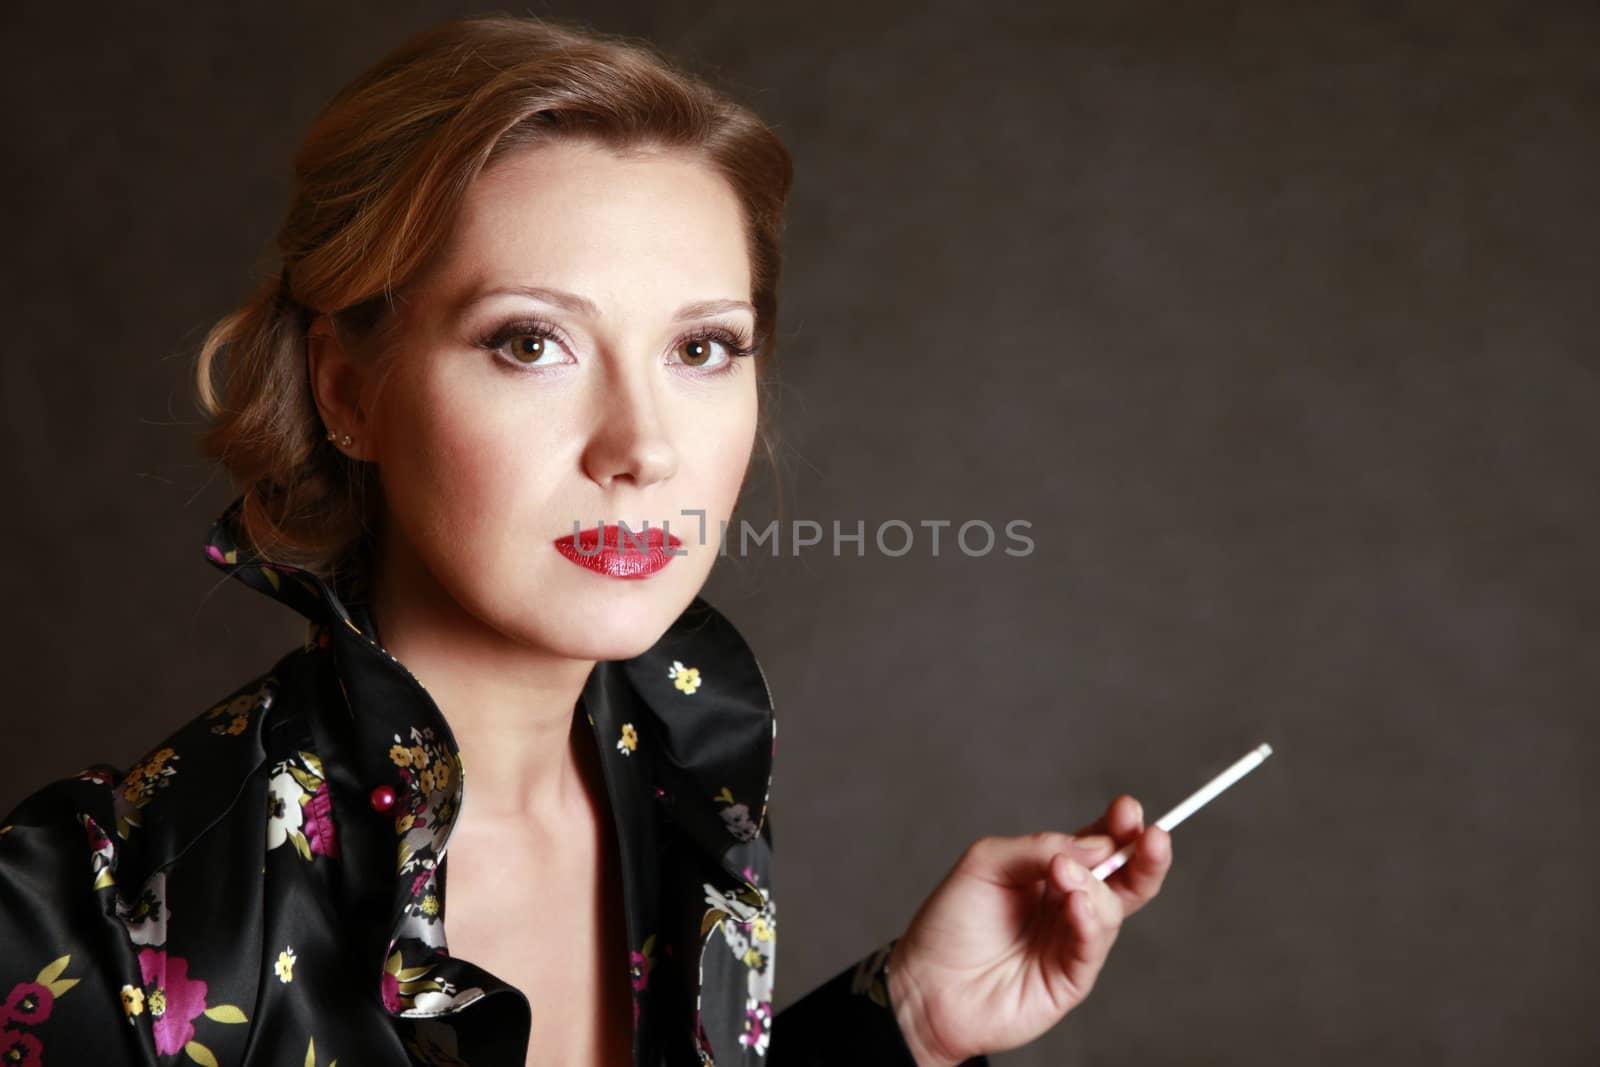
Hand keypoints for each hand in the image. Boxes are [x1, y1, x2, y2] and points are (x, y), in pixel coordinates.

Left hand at [885, 795, 1171, 1066]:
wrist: (926, 984)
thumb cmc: (950, 922)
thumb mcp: (987, 863)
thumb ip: (1036, 847)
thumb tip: (1092, 845)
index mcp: (1051, 872)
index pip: (1097, 845)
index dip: (1117, 828)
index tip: (1127, 809)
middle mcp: (1068, 905)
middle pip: (1124, 879)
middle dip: (1142, 856)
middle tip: (1151, 835)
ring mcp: (1072, 942)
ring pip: (1111, 908)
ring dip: (1095, 885)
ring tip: (1065, 873)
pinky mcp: (1070, 979)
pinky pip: (1092, 946)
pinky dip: (1091, 920)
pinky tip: (1077, 903)